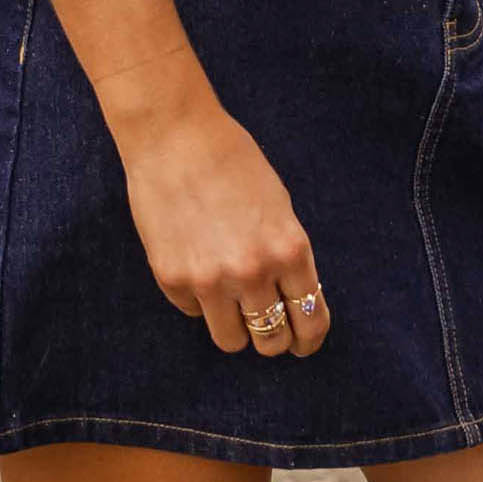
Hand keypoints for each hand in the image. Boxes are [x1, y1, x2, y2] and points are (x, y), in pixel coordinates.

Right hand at [111, 79, 330, 360]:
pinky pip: (192, 312)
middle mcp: (253, 272)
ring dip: (235, 329)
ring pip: (230, 341)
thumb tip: (291, 301)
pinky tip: (194, 266)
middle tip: (267, 330)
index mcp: (289, 251)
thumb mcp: (279, 208)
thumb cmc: (233, 162)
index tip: (303, 344)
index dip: (309, 340)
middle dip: (273, 340)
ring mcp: (209, 280)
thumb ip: (286, 256)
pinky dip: (197, 299)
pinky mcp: (172, 279)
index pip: (311, 320)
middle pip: (271, 340)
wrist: (175, 136)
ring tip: (230, 307)